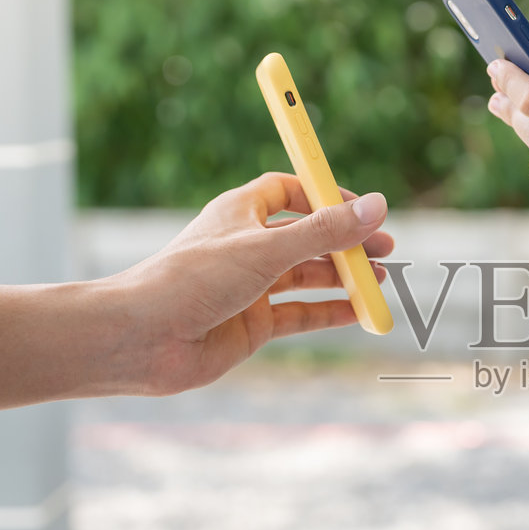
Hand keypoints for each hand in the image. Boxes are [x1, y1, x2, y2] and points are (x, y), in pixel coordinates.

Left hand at [111, 172, 393, 394]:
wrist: (142, 339)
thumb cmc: (191, 280)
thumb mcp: (267, 249)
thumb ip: (324, 231)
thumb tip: (377, 207)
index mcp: (241, 213)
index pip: (291, 190)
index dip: (326, 195)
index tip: (361, 206)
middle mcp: (247, 247)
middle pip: (307, 236)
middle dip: (346, 241)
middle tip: (385, 247)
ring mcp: (250, 287)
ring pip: (308, 276)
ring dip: (343, 277)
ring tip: (380, 281)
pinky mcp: (252, 324)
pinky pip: (301, 314)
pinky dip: (330, 312)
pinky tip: (358, 313)